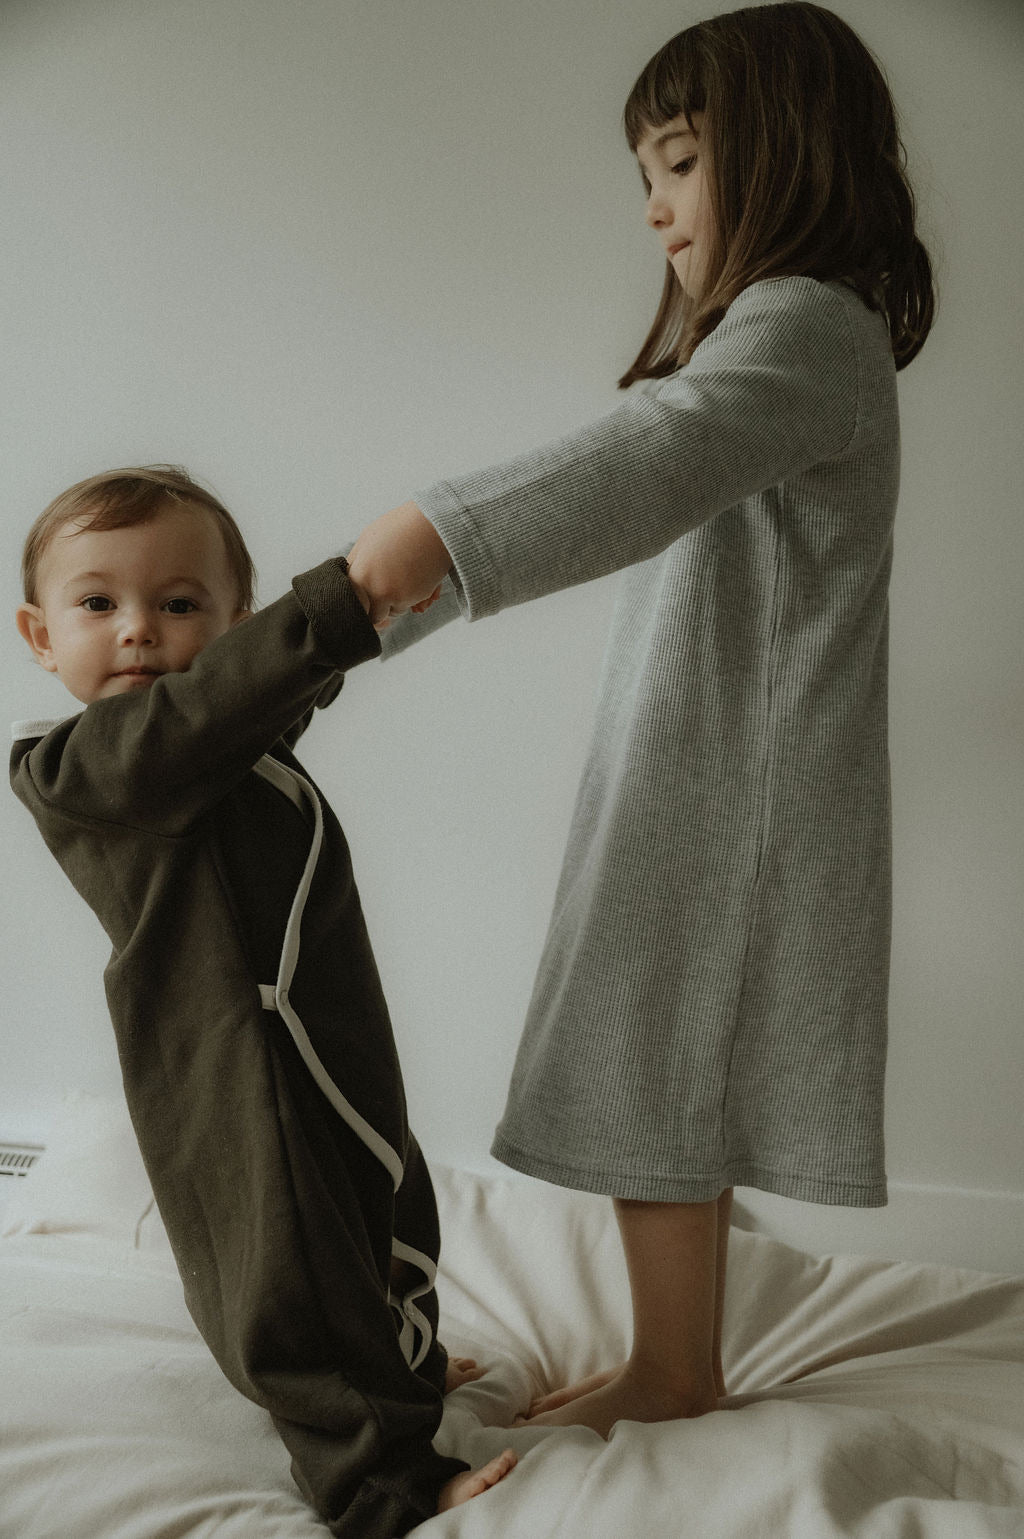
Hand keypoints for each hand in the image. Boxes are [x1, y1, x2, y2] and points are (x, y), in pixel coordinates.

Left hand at [346, 501, 451, 629]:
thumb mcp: (368, 540)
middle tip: (388, 594)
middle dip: (380, 608)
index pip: (354, 606)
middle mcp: (375, 589)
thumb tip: (350, 583)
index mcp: (358, 575)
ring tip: (406, 577)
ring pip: (394, 613)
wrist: (434, 525)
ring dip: (399, 602)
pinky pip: (414, 608)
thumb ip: (356, 564)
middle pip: (373, 616)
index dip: (361, 608)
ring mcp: (396, 595)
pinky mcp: (416, 598)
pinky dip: (418, 599)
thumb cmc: (400, 528)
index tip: (367, 606)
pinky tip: (421, 580)